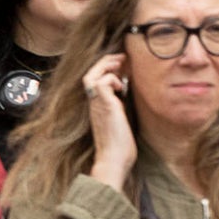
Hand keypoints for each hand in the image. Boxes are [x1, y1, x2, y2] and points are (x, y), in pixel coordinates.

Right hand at [85, 52, 137, 189]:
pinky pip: (102, 82)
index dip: (106, 71)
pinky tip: (122, 86)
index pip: (95, 82)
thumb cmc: (119, 148)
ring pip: (91, 74)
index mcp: (98, 107)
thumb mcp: (119, 124)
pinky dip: (112, 79)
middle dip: (104, 62)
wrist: (113, 160)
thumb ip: (120, 112)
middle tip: (120, 58)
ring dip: (105, 65)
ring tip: (119, 62)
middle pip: (90, 74)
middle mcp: (94, 104)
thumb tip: (128, 102)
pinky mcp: (104, 105)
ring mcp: (97, 104)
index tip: (120, 67)